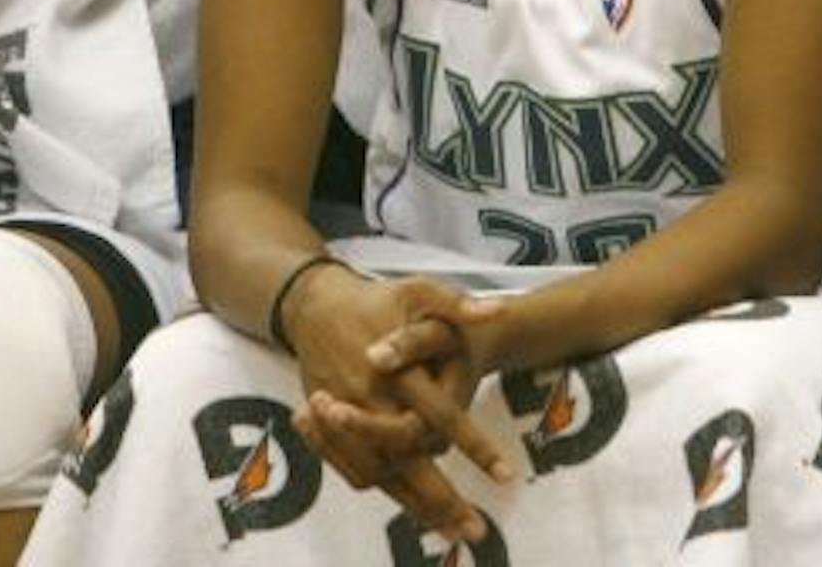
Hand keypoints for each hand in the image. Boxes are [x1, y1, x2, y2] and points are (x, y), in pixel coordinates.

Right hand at [280, 268, 510, 543]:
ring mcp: (347, 422)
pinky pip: (359, 474)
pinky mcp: (332, 433)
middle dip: (442, 502)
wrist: (315, 308)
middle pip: (408, 465)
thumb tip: (501, 311)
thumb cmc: (377, 301)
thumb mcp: (420, 290)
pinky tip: (415, 507)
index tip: (505, 475)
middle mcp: (369, 403)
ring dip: (417, 508)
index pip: (440, 418)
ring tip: (452, 532)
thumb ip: (458, 304)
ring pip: (383, 478)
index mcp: (396, 374)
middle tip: (474, 532)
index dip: (474, 447)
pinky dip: (387, 491)